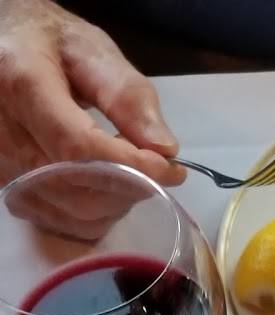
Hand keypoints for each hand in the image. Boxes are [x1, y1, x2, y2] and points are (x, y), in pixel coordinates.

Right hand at [0, 0, 183, 237]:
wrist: (5, 53)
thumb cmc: (49, 44)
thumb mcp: (91, 49)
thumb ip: (127, 95)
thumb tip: (164, 149)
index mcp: (23, 85)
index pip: (79, 147)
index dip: (130, 166)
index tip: (170, 168)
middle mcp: (5, 132)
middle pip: (77, 189)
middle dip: (129, 188)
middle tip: (156, 170)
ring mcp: (3, 166)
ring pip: (71, 213)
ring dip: (116, 204)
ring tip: (132, 173)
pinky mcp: (8, 187)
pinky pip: (59, 222)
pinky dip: (95, 216)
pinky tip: (106, 188)